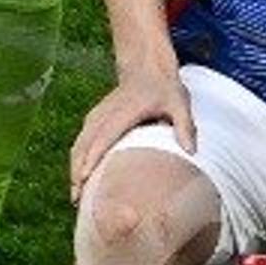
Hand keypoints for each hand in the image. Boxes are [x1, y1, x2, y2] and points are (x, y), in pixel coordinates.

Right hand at [69, 65, 194, 194]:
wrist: (146, 66)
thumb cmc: (164, 88)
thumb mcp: (179, 102)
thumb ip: (185, 126)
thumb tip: (191, 151)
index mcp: (124, 111)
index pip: (104, 136)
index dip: (92, 157)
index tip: (83, 178)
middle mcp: (105, 114)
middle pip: (84, 145)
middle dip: (77, 171)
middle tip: (77, 198)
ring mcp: (97, 116)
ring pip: (78, 144)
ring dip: (74, 168)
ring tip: (76, 194)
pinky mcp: (94, 119)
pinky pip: (81, 141)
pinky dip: (77, 159)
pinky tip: (79, 177)